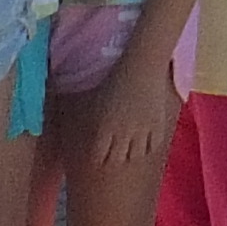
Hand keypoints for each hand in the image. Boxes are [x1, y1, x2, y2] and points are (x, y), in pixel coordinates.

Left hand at [89, 53, 181, 170]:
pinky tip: (145, 143)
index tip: (99, 157)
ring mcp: (141, 131)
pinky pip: (152, 146)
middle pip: (117, 158)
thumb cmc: (115, 77)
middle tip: (114, 156)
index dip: (99, 157)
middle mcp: (122, 132)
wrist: (142, 67)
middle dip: (114, 158)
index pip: (99, 155)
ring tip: (130, 150)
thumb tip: (69, 118)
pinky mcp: (157, 127)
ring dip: (131, 153)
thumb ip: (84, 110)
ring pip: (135, 154)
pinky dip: (147, 147)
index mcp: (104, 127)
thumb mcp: (96, 97)